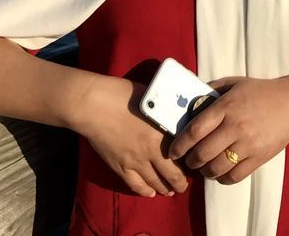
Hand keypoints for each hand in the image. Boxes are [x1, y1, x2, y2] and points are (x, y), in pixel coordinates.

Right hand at [77, 77, 187, 197]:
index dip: (190, 160)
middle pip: (172, 174)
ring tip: (171, 191)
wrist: (93, 106)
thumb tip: (178, 109)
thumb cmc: (123, 94)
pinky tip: (151, 193)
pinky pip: (135, 185)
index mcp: (161, 134)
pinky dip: (145, 191)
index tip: (195, 161)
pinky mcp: (119, 166)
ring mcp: (134, 162)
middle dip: (181, 183)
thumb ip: (166, 109)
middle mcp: (150, 153)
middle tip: (185, 184)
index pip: (183, 154)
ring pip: (154, 182)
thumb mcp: (152, 98)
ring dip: (165, 188)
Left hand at [169, 77, 288, 184]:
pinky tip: (220, 174)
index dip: (180, 145)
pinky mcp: (259, 158)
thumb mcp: (234, 84)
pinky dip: (223, 179)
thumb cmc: (260, 92)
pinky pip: (235, 176)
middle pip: (203, 152)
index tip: (172, 152)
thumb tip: (189, 100)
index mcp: (226, 107)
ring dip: (205, 171)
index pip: (195, 130)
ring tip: (203, 168)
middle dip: (190, 161)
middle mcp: (235, 127)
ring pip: (217, 168)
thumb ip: (211, 90)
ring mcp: (248, 144)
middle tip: (188, 161)